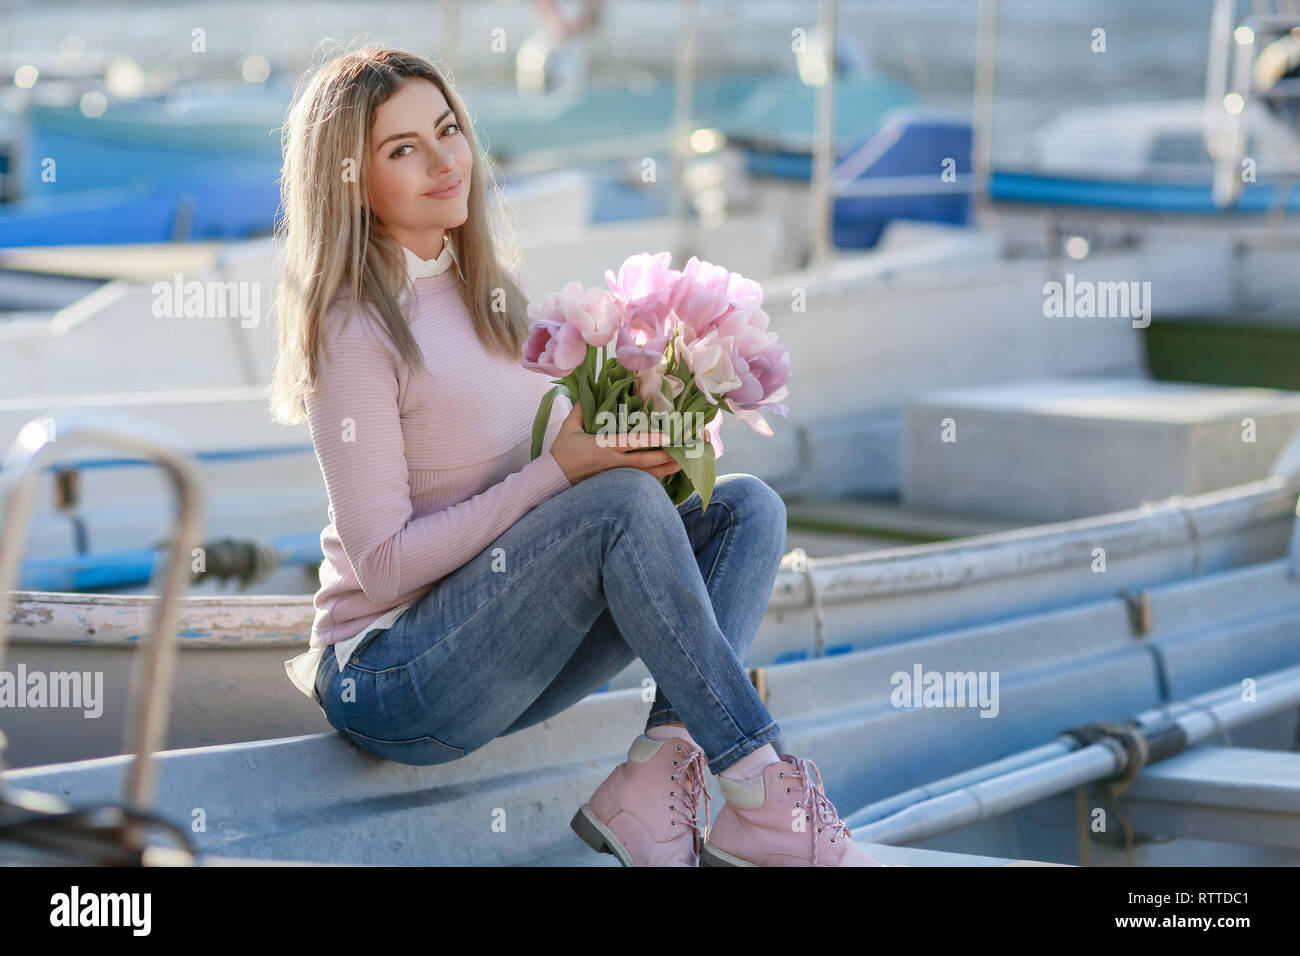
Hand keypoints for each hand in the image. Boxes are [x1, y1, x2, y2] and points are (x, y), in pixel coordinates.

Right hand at [548, 402, 681, 484]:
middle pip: (647, 461)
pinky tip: (669, 472)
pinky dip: (656, 477)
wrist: (553, 479)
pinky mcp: (617, 483)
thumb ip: (581, 407)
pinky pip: (641, 481)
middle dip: (668, 457)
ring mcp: (617, 476)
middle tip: (688, 451)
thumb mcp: (569, 427)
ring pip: (647, 474)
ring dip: (667, 468)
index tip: (668, 437)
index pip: (631, 443)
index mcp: (604, 447)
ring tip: (686, 463)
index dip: (651, 440)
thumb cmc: (562, 452)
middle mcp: (614, 463)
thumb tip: (589, 388)